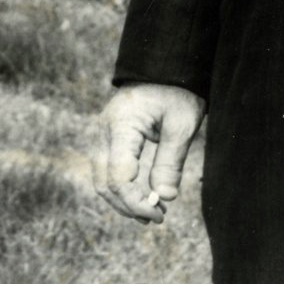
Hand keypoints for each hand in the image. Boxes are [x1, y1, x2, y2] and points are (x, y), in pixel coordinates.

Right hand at [92, 83, 205, 223]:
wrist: (164, 66)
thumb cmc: (176, 91)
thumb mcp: (181, 124)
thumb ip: (170, 162)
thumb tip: (164, 198)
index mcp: (121, 124)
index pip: (119, 177)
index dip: (136, 202)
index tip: (160, 212)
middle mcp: (104, 130)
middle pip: (104, 183)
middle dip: (128, 206)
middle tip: (158, 217)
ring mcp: (103, 133)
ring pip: (102, 179)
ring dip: (124, 200)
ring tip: (152, 211)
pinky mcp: (109, 137)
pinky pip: (107, 170)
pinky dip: (122, 188)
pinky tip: (143, 196)